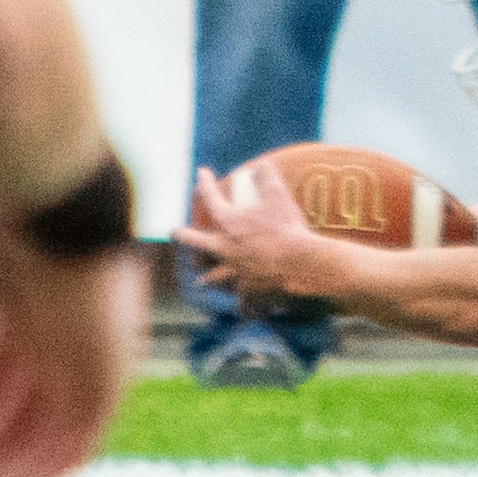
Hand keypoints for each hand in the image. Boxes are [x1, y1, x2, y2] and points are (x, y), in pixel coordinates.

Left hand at [174, 165, 337, 304]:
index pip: (210, 198)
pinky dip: (245, 308)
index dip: (204, 183)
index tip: (201, 173)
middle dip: (183, 236)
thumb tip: (262, 165)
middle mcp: (224, 248)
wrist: (301, 263)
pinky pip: (244, 304)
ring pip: (211, 278)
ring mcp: (234, 272)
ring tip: (203, 280)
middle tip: (176, 232)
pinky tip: (244, 311)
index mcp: (229, 223)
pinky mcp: (249, 291)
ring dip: (208, 278)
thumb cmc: (288, 229)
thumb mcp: (279, 197)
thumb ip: (268, 178)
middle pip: (194, 243)